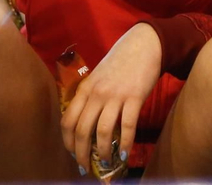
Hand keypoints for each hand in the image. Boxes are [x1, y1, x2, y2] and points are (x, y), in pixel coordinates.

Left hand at [61, 22, 161, 174]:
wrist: (144, 44)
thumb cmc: (120, 61)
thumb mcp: (98, 76)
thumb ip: (90, 96)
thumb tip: (86, 124)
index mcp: (85, 88)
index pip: (67, 121)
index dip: (68, 142)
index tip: (73, 154)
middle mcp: (96, 93)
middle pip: (81, 131)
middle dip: (82, 154)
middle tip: (86, 167)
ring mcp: (115, 96)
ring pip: (102, 132)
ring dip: (102, 153)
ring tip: (106, 162)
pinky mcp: (134, 97)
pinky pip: (127, 126)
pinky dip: (125, 144)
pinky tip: (125, 154)